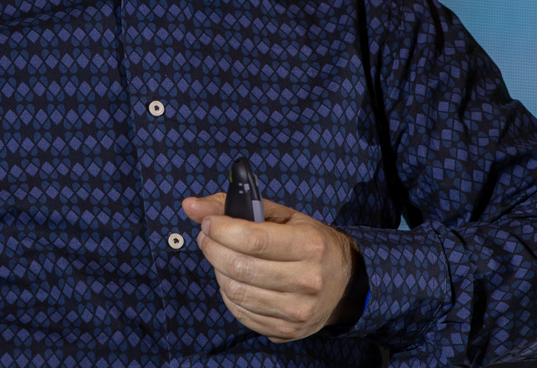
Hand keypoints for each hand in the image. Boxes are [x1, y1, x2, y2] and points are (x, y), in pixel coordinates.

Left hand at [182, 191, 365, 342]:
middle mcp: (307, 280)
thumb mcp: (284, 216)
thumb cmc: (312, 242)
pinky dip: (228, 294)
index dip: (222, 229)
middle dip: (213, 248)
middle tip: (207, 236)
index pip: (254, 239)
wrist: (346, 284)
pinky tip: (232, 279)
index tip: (209, 222)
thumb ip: (238, 206)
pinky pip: (242, 314)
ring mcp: (298, 311)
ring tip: (219, 256)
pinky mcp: (287, 331)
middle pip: (241, 267)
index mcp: (310, 245)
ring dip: (218, 271)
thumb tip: (190, 205)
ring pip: (237, 293)